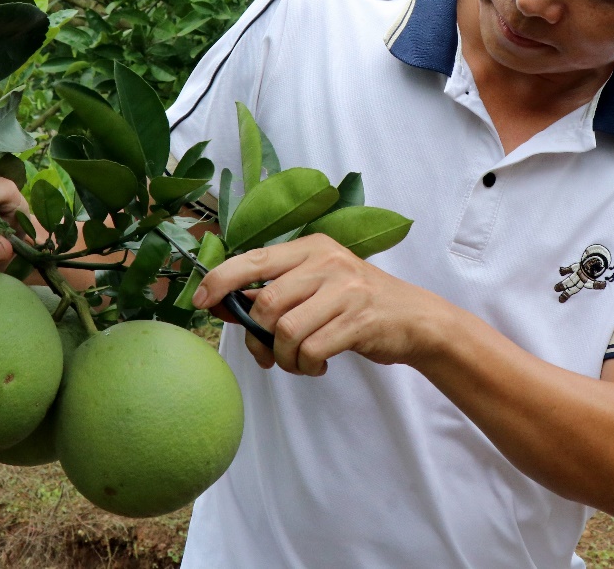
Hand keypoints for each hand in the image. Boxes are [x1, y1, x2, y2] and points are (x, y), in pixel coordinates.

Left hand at [191, 234, 448, 375]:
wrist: (414, 318)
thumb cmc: (356, 303)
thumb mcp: (318, 284)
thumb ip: (275, 289)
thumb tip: (224, 302)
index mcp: (312, 248)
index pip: (253, 259)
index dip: (220, 280)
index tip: (199, 301)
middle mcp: (327, 262)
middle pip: (267, 303)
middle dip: (259, 337)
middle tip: (268, 355)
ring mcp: (345, 290)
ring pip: (286, 330)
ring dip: (284, 357)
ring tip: (299, 361)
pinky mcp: (359, 320)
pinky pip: (312, 350)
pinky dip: (307, 365)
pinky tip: (318, 365)